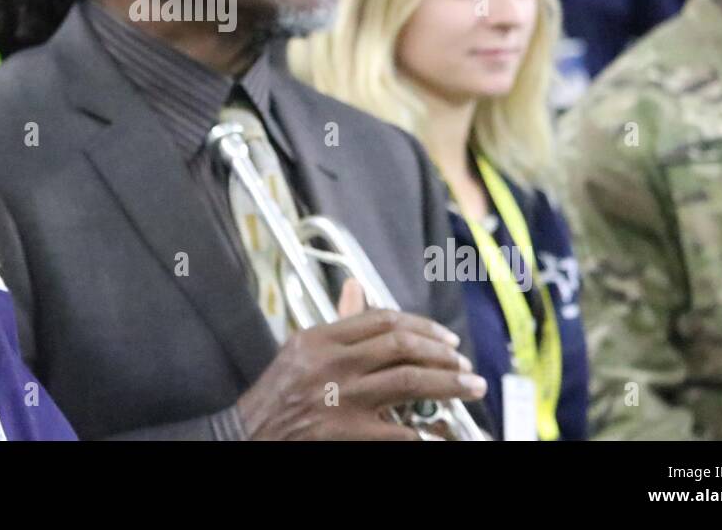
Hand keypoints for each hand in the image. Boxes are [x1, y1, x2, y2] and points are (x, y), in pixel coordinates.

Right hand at [235, 279, 486, 439]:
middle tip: (465, 364)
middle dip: (442, 354)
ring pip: (409, 381)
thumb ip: (336, 323)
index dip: (422, 326)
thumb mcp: (300, 349)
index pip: (381, 320)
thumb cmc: (276, 395)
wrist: (249, 434)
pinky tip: (439, 430)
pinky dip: (423, 430)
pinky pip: (397, 430)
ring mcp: (340, 398)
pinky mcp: (345, 433)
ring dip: (449, 384)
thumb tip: (356, 287)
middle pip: (401, 346)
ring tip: (472, 387)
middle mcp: (332, 364)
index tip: (445, 339)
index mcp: (320, 338)